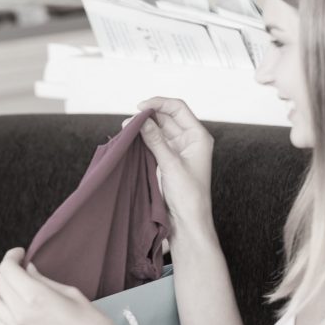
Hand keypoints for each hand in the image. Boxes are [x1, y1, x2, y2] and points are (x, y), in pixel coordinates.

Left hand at [0, 249, 132, 324]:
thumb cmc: (92, 324)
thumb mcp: (71, 293)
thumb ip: (43, 280)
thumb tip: (27, 269)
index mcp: (35, 297)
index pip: (7, 270)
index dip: (12, 257)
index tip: (20, 254)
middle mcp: (20, 314)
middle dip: (8, 271)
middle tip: (22, 269)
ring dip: (1, 290)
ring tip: (17, 288)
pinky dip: (0, 309)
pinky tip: (13, 306)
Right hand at [137, 97, 214, 231]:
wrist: (187, 221)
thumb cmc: (188, 196)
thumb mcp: (171, 165)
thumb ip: (156, 141)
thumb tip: (141, 120)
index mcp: (198, 137)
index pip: (178, 109)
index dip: (159, 103)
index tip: (140, 107)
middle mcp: (188, 140)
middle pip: (166, 117)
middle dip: (147, 116)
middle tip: (128, 122)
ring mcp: (176, 150)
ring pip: (158, 130)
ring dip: (143, 128)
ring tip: (126, 130)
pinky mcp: (165, 160)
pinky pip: (153, 143)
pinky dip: (142, 140)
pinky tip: (131, 141)